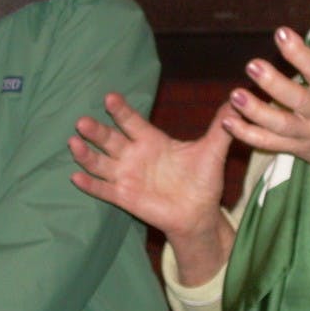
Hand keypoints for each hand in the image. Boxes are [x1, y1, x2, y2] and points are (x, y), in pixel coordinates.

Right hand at [70, 92, 235, 284]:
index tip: (110, 97)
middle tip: (82, 121)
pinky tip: (75, 176)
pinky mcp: (125, 197)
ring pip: (101, 162)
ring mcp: (126, 176)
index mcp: (151, 140)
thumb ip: (221, 127)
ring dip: (86, 154)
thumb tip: (236, 100)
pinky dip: (90, 184)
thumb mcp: (213, 151)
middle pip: (110, 139)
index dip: (120, 110)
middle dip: (96, 131)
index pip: (131, 121)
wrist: (199, 213)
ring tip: (73, 143)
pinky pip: (104, 190)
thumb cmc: (203, 181)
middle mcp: (134, 155)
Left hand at [224, 16, 309, 187]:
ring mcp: (307, 135)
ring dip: (255, 112)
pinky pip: (269, 144)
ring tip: (234, 96)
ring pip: (279, 125)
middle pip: (297, 100)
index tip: (281, 33)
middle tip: (252, 65)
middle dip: (273, 84)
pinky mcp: (295, 149)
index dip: (300, 53)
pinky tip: (227, 121)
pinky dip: (248, 135)